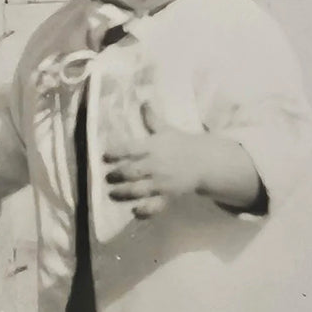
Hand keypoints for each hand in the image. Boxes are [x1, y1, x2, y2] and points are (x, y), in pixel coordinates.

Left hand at [102, 103, 209, 218]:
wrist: (206, 161)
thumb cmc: (182, 144)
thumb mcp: (166, 130)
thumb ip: (152, 119)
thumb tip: (143, 100)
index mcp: (153, 147)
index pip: (129, 149)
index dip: (114, 153)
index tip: (104, 156)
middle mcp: (155, 164)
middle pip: (131, 171)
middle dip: (116, 175)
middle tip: (107, 177)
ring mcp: (161, 182)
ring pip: (138, 190)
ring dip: (123, 193)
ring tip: (112, 194)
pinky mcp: (168, 196)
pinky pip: (155, 206)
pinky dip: (144, 210)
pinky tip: (135, 211)